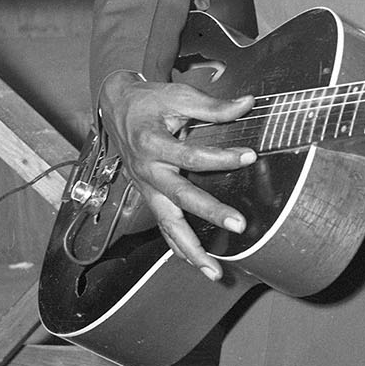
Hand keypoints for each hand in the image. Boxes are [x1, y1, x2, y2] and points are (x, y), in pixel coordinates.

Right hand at [98, 71, 256, 279]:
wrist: (115, 107)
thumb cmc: (147, 101)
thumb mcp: (178, 96)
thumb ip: (213, 106)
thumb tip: (247, 104)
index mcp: (153, 143)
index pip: (192, 155)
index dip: (222, 157)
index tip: (249, 156)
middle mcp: (148, 170)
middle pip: (180, 197)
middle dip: (210, 213)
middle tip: (238, 224)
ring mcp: (146, 187)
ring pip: (168, 223)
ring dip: (190, 248)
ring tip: (214, 270)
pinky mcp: (148, 195)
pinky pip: (163, 225)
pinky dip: (178, 246)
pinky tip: (195, 262)